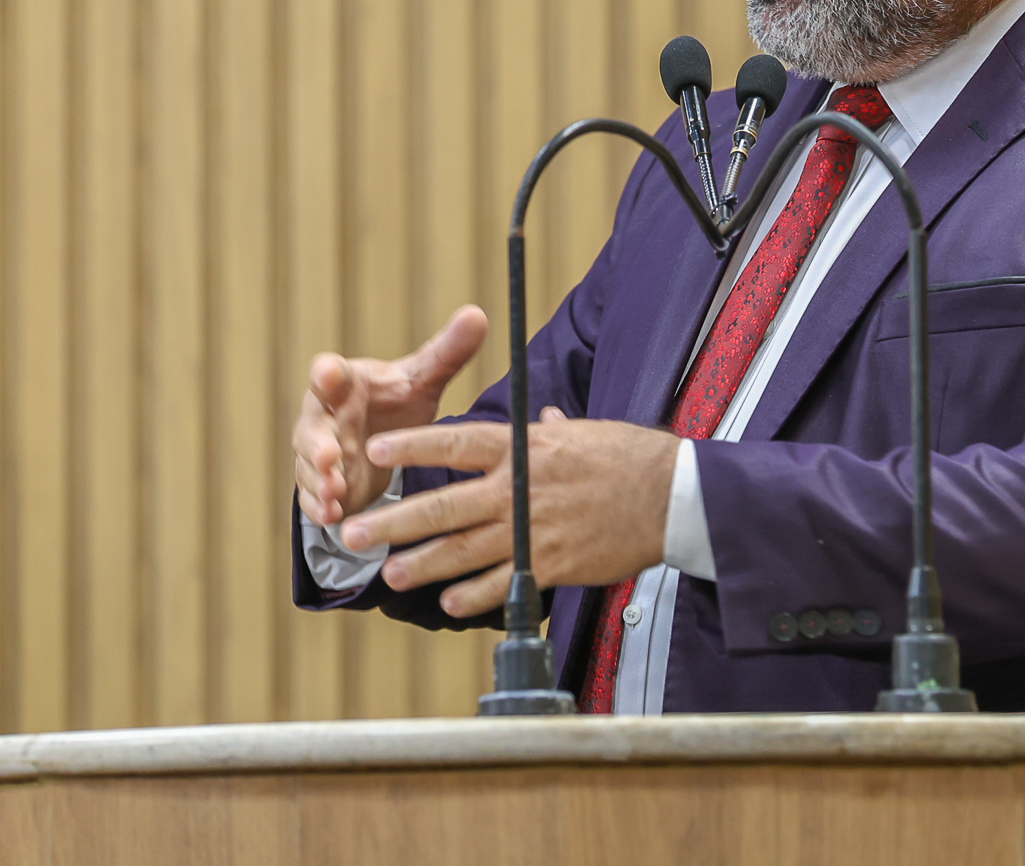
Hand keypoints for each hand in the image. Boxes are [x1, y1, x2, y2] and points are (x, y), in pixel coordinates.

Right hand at [291, 305, 488, 527]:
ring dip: (319, 480)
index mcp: (345, 383)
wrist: (382, 440)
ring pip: (310, 466)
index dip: (328, 374)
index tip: (329, 374)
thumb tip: (479, 314)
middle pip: (312, 427)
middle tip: (330, 456)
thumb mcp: (423, 379)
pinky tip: (333, 515)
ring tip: (334, 491)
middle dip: (317, 442)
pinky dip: (320, 506)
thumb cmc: (395, 400)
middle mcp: (325, 416)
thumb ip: (447, 352)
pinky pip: (313, 497)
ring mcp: (319, 452)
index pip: (330, 373)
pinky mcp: (322, 485)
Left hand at [338, 409, 679, 617]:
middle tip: (353, 532)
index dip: (413, 448)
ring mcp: (533, 530)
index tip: (376, 451)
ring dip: (422, 565)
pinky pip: (504, 584)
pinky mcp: (552, 564)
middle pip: (443, 506)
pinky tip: (449, 605)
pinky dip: (475, 596)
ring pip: (463, 551)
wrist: (671, 497)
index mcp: (524, 448)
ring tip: (389, 574)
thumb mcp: (585, 432)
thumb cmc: (631, 457)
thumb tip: (544, 418)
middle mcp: (519, 489)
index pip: (456, 443)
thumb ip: (553, 431)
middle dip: (394, 520)